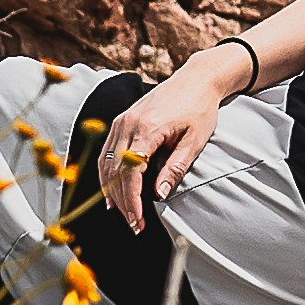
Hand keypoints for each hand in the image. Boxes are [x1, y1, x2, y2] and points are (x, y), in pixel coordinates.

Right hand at [98, 53, 239, 233]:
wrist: (196, 80)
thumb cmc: (199, 109)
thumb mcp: (194, 141)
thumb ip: (175, 168)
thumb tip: (158, 196)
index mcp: (148, 128)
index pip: (130, 172)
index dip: (132, 200)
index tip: (138, 221)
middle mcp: (128, 123)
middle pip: (114, 170)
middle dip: (122, 201)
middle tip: (135, 224)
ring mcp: (121, 121)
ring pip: (105, 163)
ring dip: (111, 191)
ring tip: (124, 213)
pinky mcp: (121, 120)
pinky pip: (106, 152)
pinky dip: (107, 174)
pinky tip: (112, 191)